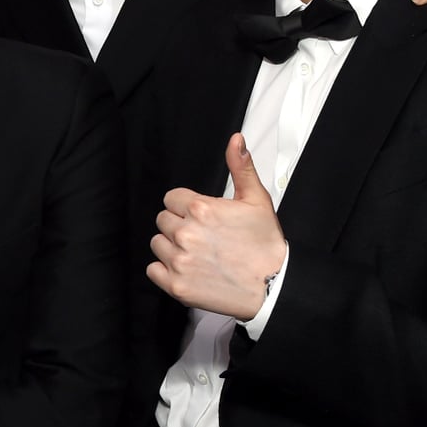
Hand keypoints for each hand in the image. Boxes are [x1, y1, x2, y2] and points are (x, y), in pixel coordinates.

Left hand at [148, 133, 286, 320]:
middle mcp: (186, 233)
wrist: (273, 286)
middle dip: (179, 225)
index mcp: (201, 209)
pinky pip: (153, 270)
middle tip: (203, 236)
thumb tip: (236, 140)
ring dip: (172, 247)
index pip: (171, 199)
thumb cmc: (266, 244)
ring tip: (198, 253)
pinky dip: (166, 271)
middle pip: (163, 220)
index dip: (186, 207)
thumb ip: (240, 167)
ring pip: (157, 244)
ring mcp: (179, 260)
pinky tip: (188, 269)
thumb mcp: (257, 200)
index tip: (201, 217)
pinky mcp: (176, 285)